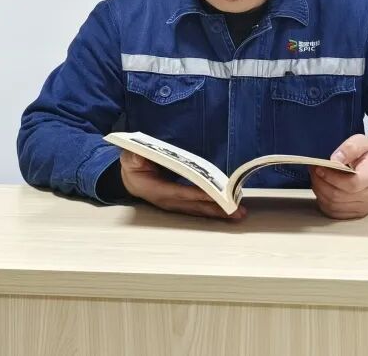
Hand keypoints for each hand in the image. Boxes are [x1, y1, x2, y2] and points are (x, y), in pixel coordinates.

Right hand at [120, 151, 246, 221]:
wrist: (129, 179)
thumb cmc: (133, 164)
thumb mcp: (131, 157)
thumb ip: (136, 156)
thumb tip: (140, 154)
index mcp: (156, 189)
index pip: (180, 192)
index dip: (198, 194)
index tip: (215, 196)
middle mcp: (168, 200)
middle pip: (195, 206)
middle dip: (216, 208)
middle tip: (236, 211)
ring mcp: (174, 204)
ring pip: (199, 210)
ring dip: (218, 212)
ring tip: (238, 213)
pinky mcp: (180, 204)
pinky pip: (198, 208)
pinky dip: (213, 209)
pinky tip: (226, 210)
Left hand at [309, 135, 367, 219]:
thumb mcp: (363, 142)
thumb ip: (350, 148)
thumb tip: (334, 159)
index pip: (351, 184)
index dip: (331, 177)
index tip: (319, 167)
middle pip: (338, 196)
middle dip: (320, 182)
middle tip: (313, 169)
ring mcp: (362, 207)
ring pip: (333, 205)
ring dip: (319, 191)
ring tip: (315, 176)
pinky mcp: (355, 213)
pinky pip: (334, 212)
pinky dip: (323, 201)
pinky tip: (321, 188)